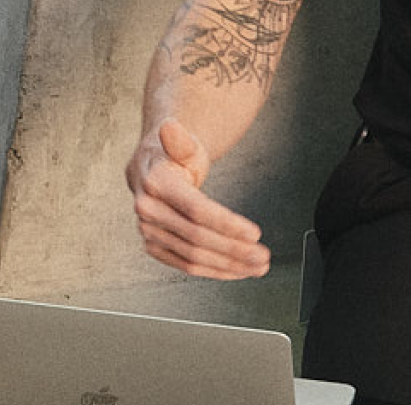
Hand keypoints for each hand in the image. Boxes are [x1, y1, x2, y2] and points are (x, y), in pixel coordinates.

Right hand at [126, 119, 270, 279]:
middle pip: (197, 237)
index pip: (196, 210)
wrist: (154, 169)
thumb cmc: (173, 157)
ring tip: (256, 266)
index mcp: (155, 182)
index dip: (227, 224)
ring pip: (192, 257)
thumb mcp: (184, 144)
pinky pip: (186, 266)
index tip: (254, 233)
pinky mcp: (155, 247)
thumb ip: (181, 141)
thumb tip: (170, 127)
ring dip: (228, 266)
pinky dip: (213, 271)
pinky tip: (235, 270)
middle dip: (234, 249)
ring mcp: (149, 232)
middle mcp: (148, 210)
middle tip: (262, 255)